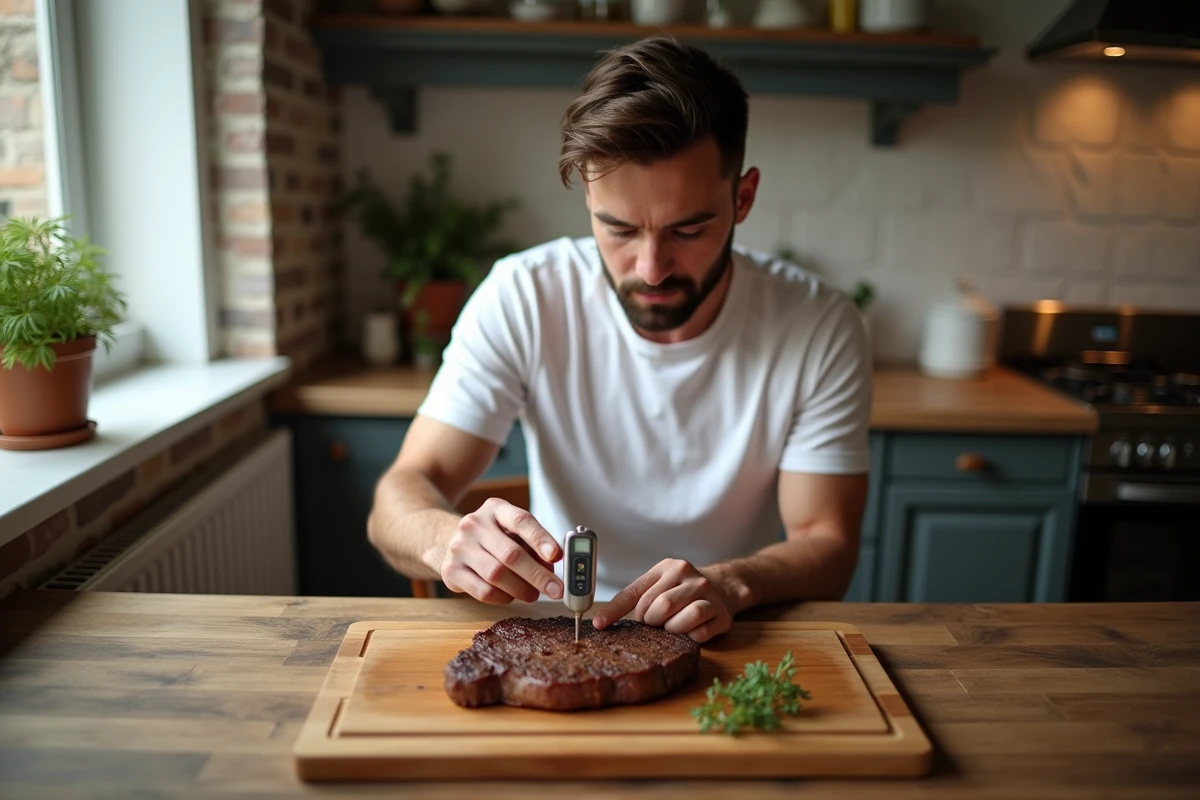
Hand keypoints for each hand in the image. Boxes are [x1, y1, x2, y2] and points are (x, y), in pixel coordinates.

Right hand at [440, 498, 563, 604]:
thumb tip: (551, 568)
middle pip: (511, 554)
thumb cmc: (491, 537)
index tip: (556, 556)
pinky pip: (483, 591)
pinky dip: (503, 597)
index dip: (541, 539)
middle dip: (538, 575)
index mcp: (495, 509)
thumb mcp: (511, 530)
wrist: (448, 540)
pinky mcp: (450, 570)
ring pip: (497, 575)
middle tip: (555, 589)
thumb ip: (533, 545)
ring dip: (521, 589)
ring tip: (533, 594)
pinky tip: (510, 596)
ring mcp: (459, 547)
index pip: (521, 521)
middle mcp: (474, 524)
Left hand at [591, 558, 733, 643]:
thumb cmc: (682, 591)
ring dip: (670, 630)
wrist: (724, 588)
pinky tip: (689, 631)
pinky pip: (698, 634)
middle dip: (650, 622)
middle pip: (659, 607)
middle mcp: (689, 576)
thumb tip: (603, 622)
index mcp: (668, 567)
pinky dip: (689, 637)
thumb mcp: (659, 584)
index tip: (600, 625)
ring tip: (671, 626)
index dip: (615, 610)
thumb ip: (636, 598)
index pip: (635, 591)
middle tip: (655, 623)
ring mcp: (708, 594)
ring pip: (680, 620)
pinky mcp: (722, 614)